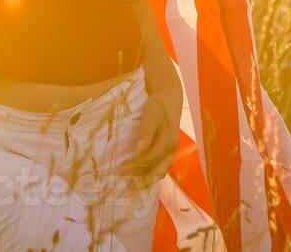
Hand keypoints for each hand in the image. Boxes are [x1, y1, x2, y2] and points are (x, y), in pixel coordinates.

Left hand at [125, 74, 181, 189]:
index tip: (119, 168)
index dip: (134, 165)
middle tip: (124, 189)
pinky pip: (157, 170)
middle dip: (140, 182)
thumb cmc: (158, 106)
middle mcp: (171, 152)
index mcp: (169, 141)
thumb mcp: (152, 113)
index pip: (150, 158)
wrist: (169, 101)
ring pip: (157, 174)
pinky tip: (135, 181)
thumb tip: (139, 148)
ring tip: (128, 189)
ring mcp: (169, 155)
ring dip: (143, 182)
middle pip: (157, 172)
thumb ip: (146, 130)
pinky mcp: (165, 155)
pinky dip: (146, 177)